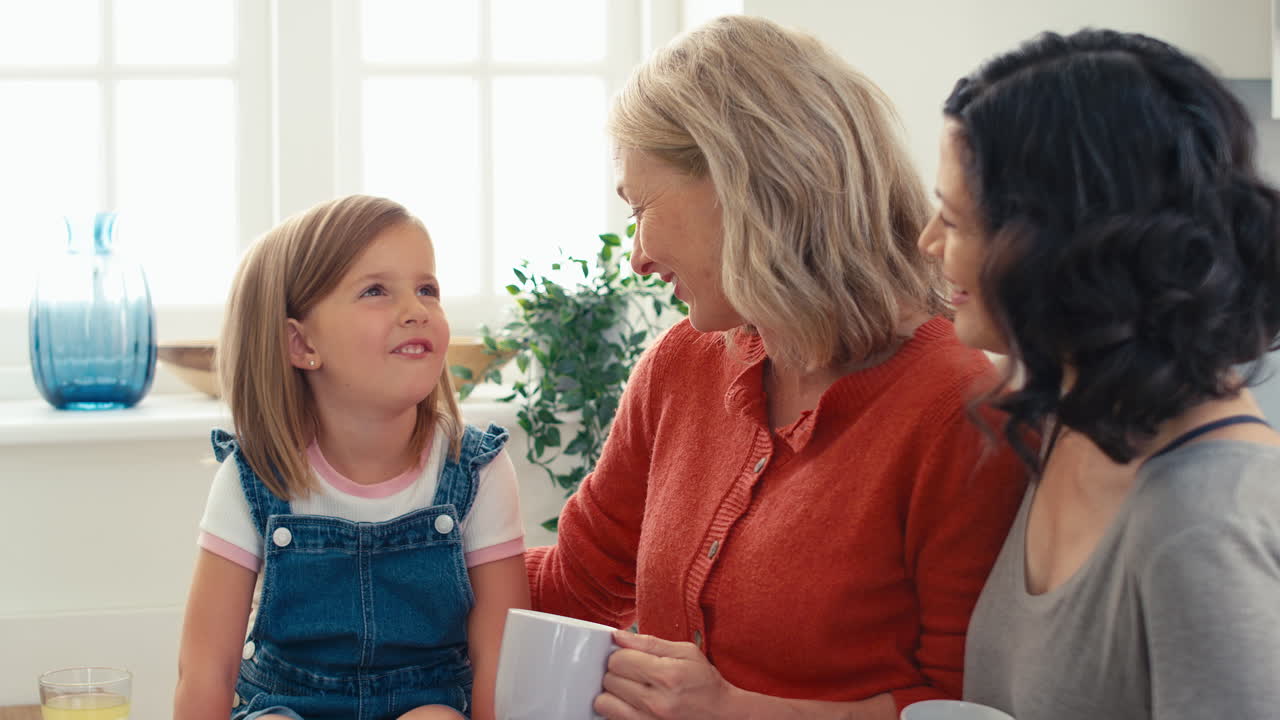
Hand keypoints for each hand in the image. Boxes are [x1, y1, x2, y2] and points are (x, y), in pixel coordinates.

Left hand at [594, 630, 741, 719]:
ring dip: (613, 694)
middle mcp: (655, 702)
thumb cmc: (705, 684)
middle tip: (633, 673)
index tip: (630, 657)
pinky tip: (631, 704)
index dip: (621, 654)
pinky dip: (616, 710)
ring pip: (604, 703)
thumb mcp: (686, 653)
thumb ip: (650, 643)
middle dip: (617, 673)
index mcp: (666, 675)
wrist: (722, 717)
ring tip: (629, 690)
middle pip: (609, 680)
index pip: (618, 660)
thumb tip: (619, 636)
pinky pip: (611, 719)